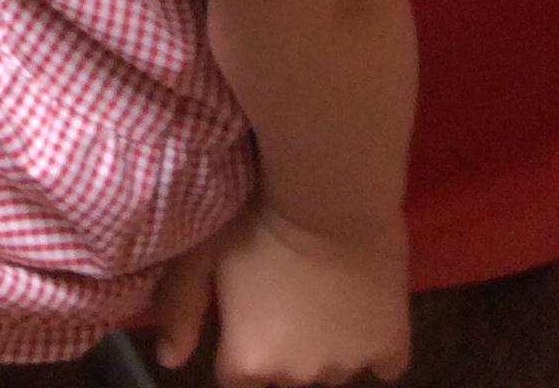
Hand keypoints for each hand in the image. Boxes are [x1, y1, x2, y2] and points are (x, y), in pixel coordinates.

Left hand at [152, 205, 410, 386]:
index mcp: (250, 358)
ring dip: (324, 340)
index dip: (240, 347)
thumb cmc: (254, 213)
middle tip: (281, 289)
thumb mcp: (200, 250)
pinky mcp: (391, 345)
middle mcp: (298, 375)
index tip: (245, 313)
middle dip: (282, 344)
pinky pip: (385, 363)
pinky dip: (374, 342)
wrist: (330, 189)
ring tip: (320, 287)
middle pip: (286, 374)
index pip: (237, 379)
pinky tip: (362, 305)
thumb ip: (179, 306)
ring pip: (332, 367)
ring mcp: (348, 364)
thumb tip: (168, 358)